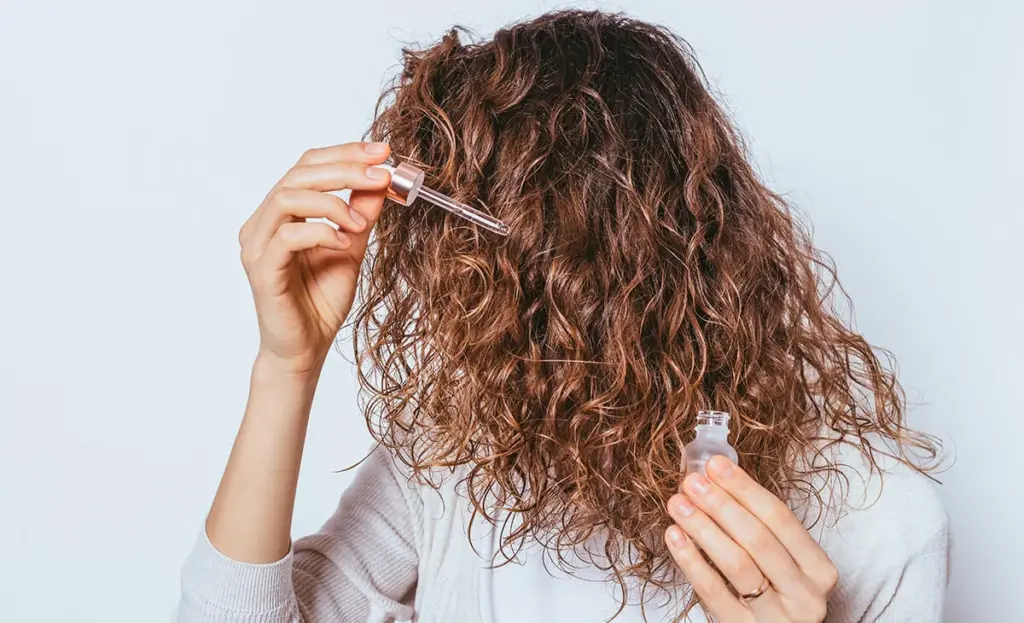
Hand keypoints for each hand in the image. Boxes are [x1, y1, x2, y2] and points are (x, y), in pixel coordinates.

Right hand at [238, 142, 391, 373]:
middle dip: (344, 169)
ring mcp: (257, 246)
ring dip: (332, 202)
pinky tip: (343, 242)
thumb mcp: (351, 247)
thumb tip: (381, 180)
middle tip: (381, 175)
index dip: (344, 153)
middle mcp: (262, 224)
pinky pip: (287, 237)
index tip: (382, 153)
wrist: (306, 349)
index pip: (307, 166)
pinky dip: (320, 232)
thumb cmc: (321, 301)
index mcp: (281, 213)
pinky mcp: (261, 270)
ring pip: (287, 198)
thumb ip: (360, 214)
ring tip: (360, 222)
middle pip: (298, 174)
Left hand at [664, 456, 837, 621]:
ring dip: (703, 528)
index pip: (781, 519)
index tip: (715, 465)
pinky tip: (674, 537)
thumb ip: (759, 528)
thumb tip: (717, 480)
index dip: (745, 489)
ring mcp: (777, 618)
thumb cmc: (776, 596)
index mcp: (818, 569)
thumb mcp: (782, 565)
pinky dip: (691, 560)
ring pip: (737, 565)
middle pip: (759, 539)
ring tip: (678, 504)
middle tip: (693, 482)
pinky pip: (713, 592)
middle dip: (722, 505)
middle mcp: (805, 595)